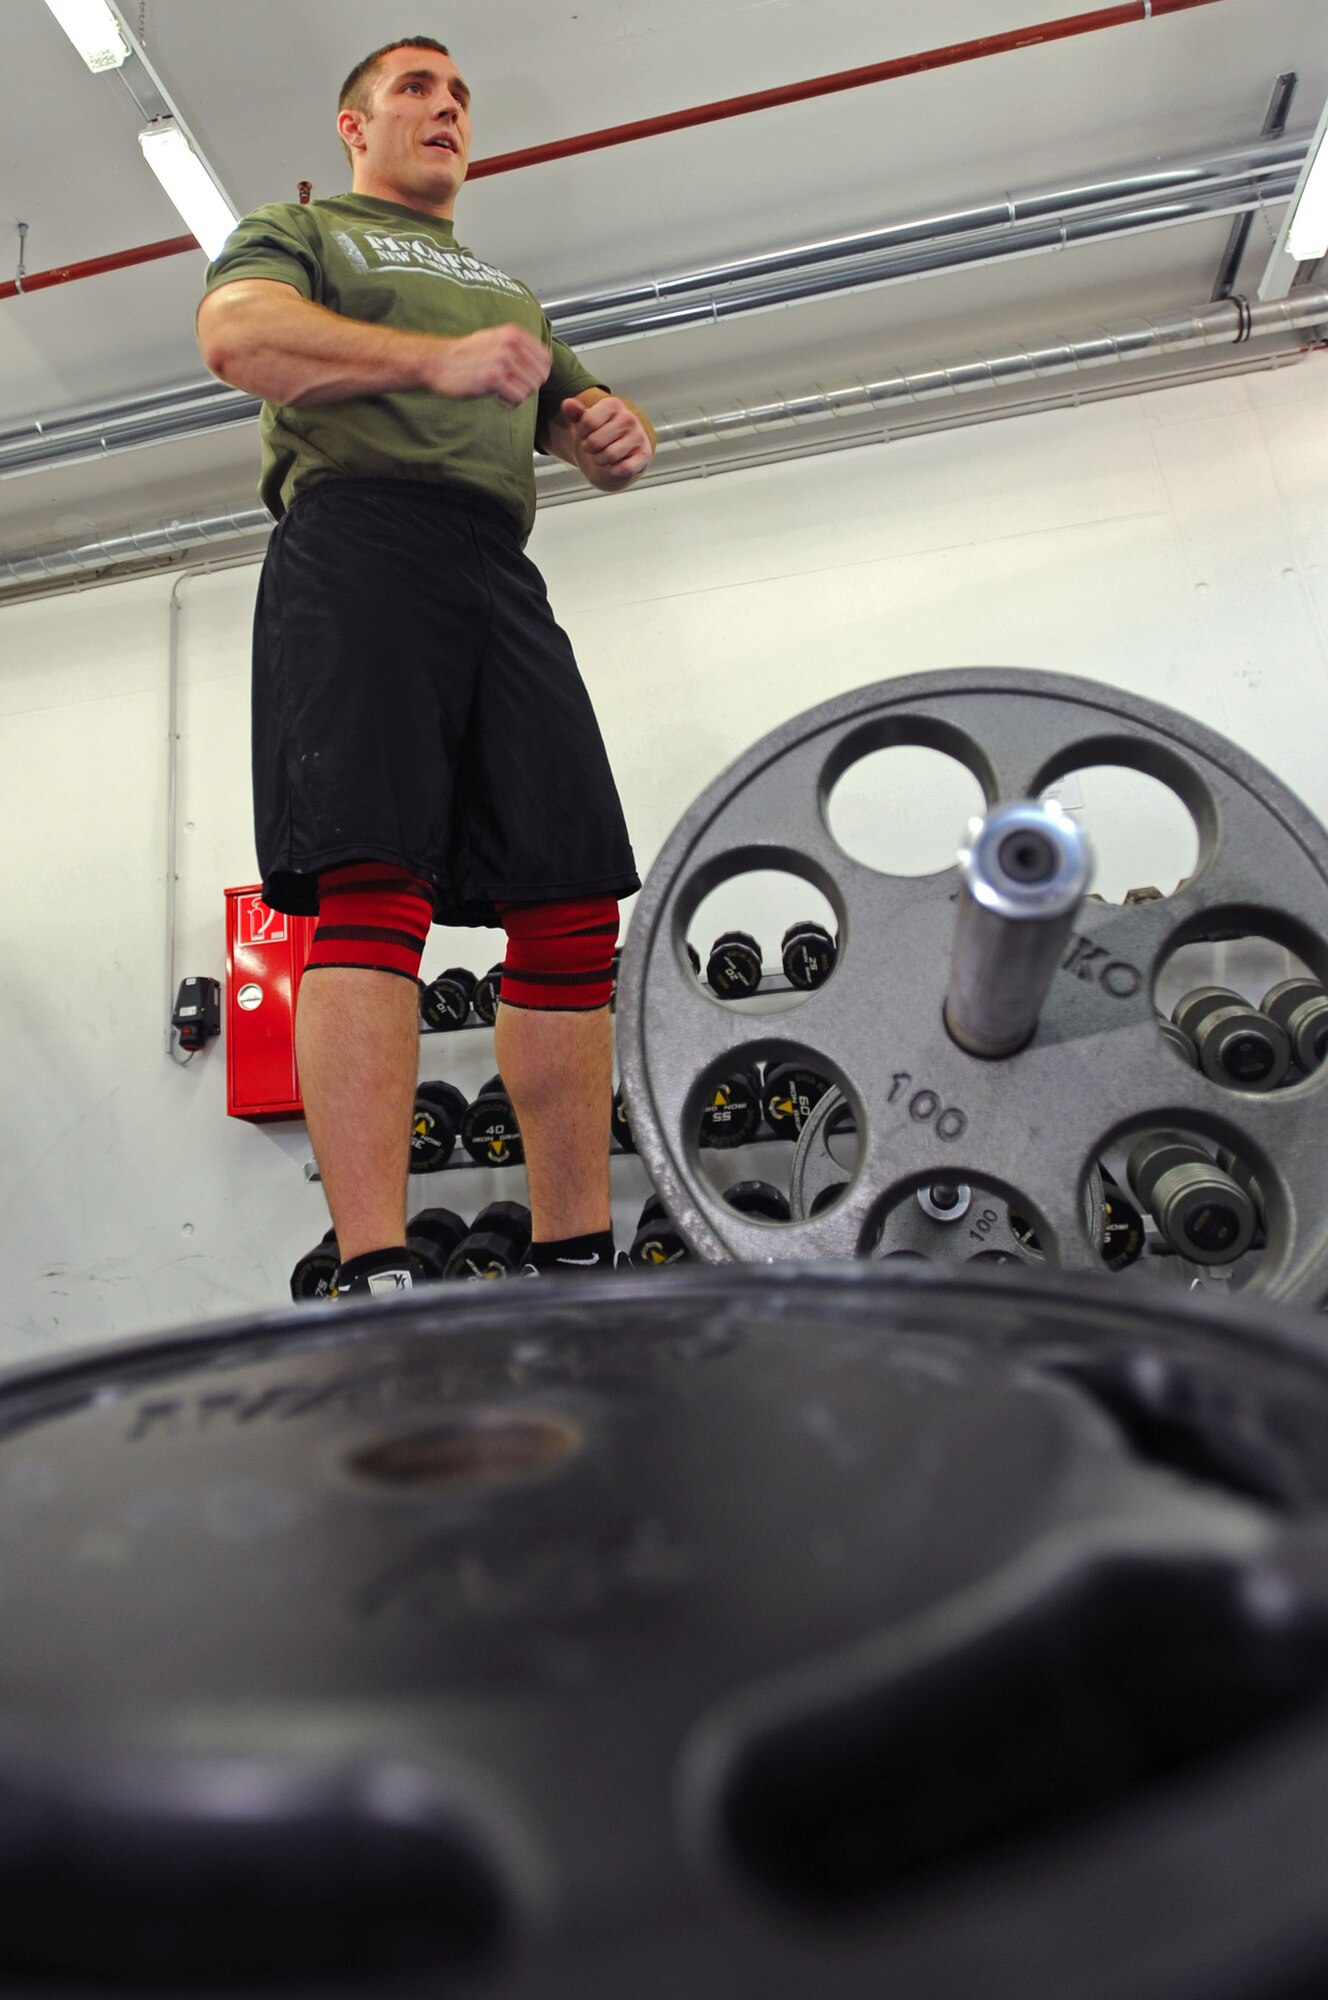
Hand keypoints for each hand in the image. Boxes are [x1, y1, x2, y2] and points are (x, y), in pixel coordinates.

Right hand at [425, 324, 551, 405]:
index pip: (546, 359)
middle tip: (510, 387)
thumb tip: (546, 362)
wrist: (438, 361)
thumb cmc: (466, 354)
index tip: (521, 377)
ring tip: (501, 391)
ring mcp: (502, 359)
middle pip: (540, 376)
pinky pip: (517, 398)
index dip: (537, 373)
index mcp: (514, 332)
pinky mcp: (493, 377)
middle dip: (528, 386)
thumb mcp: (496, 339)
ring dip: (517, 395)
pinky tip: (496, 397)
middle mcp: (511, 343)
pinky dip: (509, 403)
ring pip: (530, 389)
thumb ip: (520, 348)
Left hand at [560, 394, 653, 486]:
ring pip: (608, 456)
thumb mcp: (585, 422)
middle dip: (589, 448)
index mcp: (613, 404)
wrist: (618, 452)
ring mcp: (639, 436)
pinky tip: (614, 465)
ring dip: (599, 460)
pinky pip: (624, 468)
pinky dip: (614, 471)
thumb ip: (576, 414)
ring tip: (602, 455)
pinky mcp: (644, 455)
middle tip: (594, 447)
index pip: (587, 422)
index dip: (582, 433)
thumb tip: (567, 404)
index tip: (586, 433)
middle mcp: (629, 418)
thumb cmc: (600, 434)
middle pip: (595, 441)